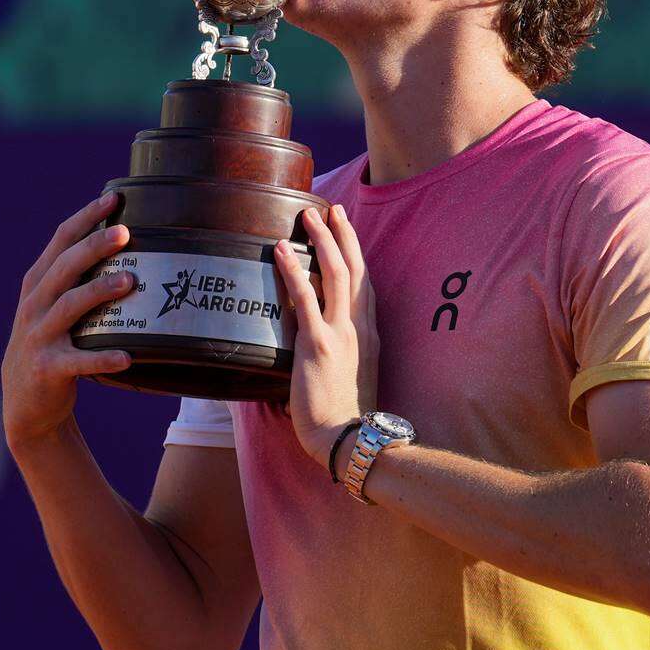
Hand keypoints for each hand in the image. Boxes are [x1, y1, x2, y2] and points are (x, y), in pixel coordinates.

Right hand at [1, 192, 137, 447]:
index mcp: (37, 284)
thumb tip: (122, 245)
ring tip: (129, 282)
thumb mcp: (51, 307)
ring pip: (70, 307)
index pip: (60, 240)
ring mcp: (39, 336)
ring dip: (99, 292)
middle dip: (94, 246)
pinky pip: (79, 361)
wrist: (24, 402)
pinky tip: (127, 357)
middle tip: (125, 233)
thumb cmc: (50, 344)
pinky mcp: (48, 368)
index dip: (86, 217)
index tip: (114, 198)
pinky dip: (102, 359)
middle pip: (65, 267)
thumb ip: (74, 279)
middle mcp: (35, 304)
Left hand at [272, 204, 378, 466]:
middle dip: (343, 235)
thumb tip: (317, 340)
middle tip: (330, 209)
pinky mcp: (319, 344)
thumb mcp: (350, 376)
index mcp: (369, 335)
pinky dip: (294, 270)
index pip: (365, 285)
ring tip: (308, 216)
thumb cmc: (345, 417)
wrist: (348, 440)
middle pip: (355, 270)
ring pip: (336, 274)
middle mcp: (360, 328)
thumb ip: (340, 352)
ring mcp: (342, 334)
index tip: (345, 231)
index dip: (356, 255)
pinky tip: (281, 251)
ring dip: (322, 240)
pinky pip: (305, 299)